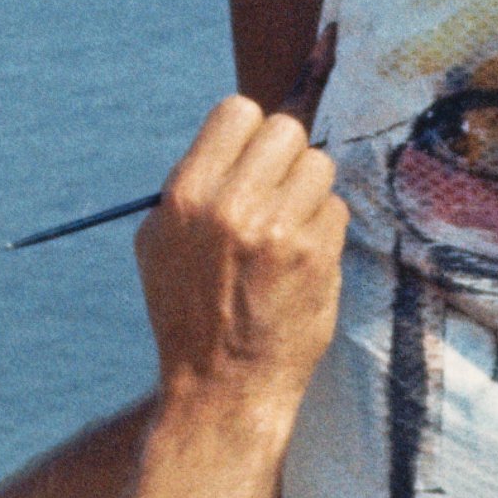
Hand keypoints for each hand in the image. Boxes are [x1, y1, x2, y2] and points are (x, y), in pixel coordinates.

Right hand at [135, 94, 345, 428]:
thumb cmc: (189, 312)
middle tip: (277, 192)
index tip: (253, 160)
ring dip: (310, 191)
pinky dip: (325, 227)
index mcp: (187, 195)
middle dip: (286, 157)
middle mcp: (231, 206)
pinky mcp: (316, 256)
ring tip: (290, 227)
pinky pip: (337, 209)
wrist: (222, 386)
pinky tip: (303, 258)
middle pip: (286, 130)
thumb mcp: (161, 242)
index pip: (237, 111)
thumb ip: (195, 185)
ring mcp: (277, 231)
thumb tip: (238, 137)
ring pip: (320, 166)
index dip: (251, 132)